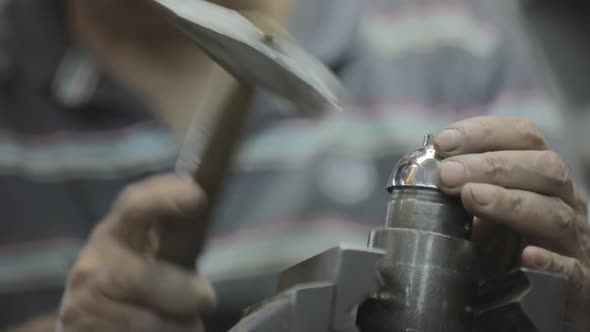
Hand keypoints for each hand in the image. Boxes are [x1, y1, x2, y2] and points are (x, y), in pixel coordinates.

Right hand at [57, 175, 214, 331]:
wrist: (86, 319)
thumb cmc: (134, 281)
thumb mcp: (149, 254)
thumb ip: (174, 241)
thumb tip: (206, 219)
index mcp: (114, 233)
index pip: (134, 206)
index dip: (165, 198)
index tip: (198, 197)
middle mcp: (93, 265)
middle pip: (144, 278)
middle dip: (183, 293)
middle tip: (207, 300)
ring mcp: (84, 304)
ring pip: (147, 322)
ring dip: (179, 326)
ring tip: (185, 323)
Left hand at [434, 116, 589, 328]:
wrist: (551, 293)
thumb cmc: (511, 245)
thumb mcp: (485, 210)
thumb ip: (461, 191)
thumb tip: (419, 176)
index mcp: (539, 176)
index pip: (523, 137)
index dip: (483, 132)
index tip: (443, 141)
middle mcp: (562, 200)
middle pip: (542, 168)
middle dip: (491, 165)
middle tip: (447, 174)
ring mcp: (572, 240)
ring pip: (555, 213)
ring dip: (510, 202)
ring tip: (471, 197)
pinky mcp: (576, 281)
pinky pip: (571, 269)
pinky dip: (550, 261)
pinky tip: (526, 257)